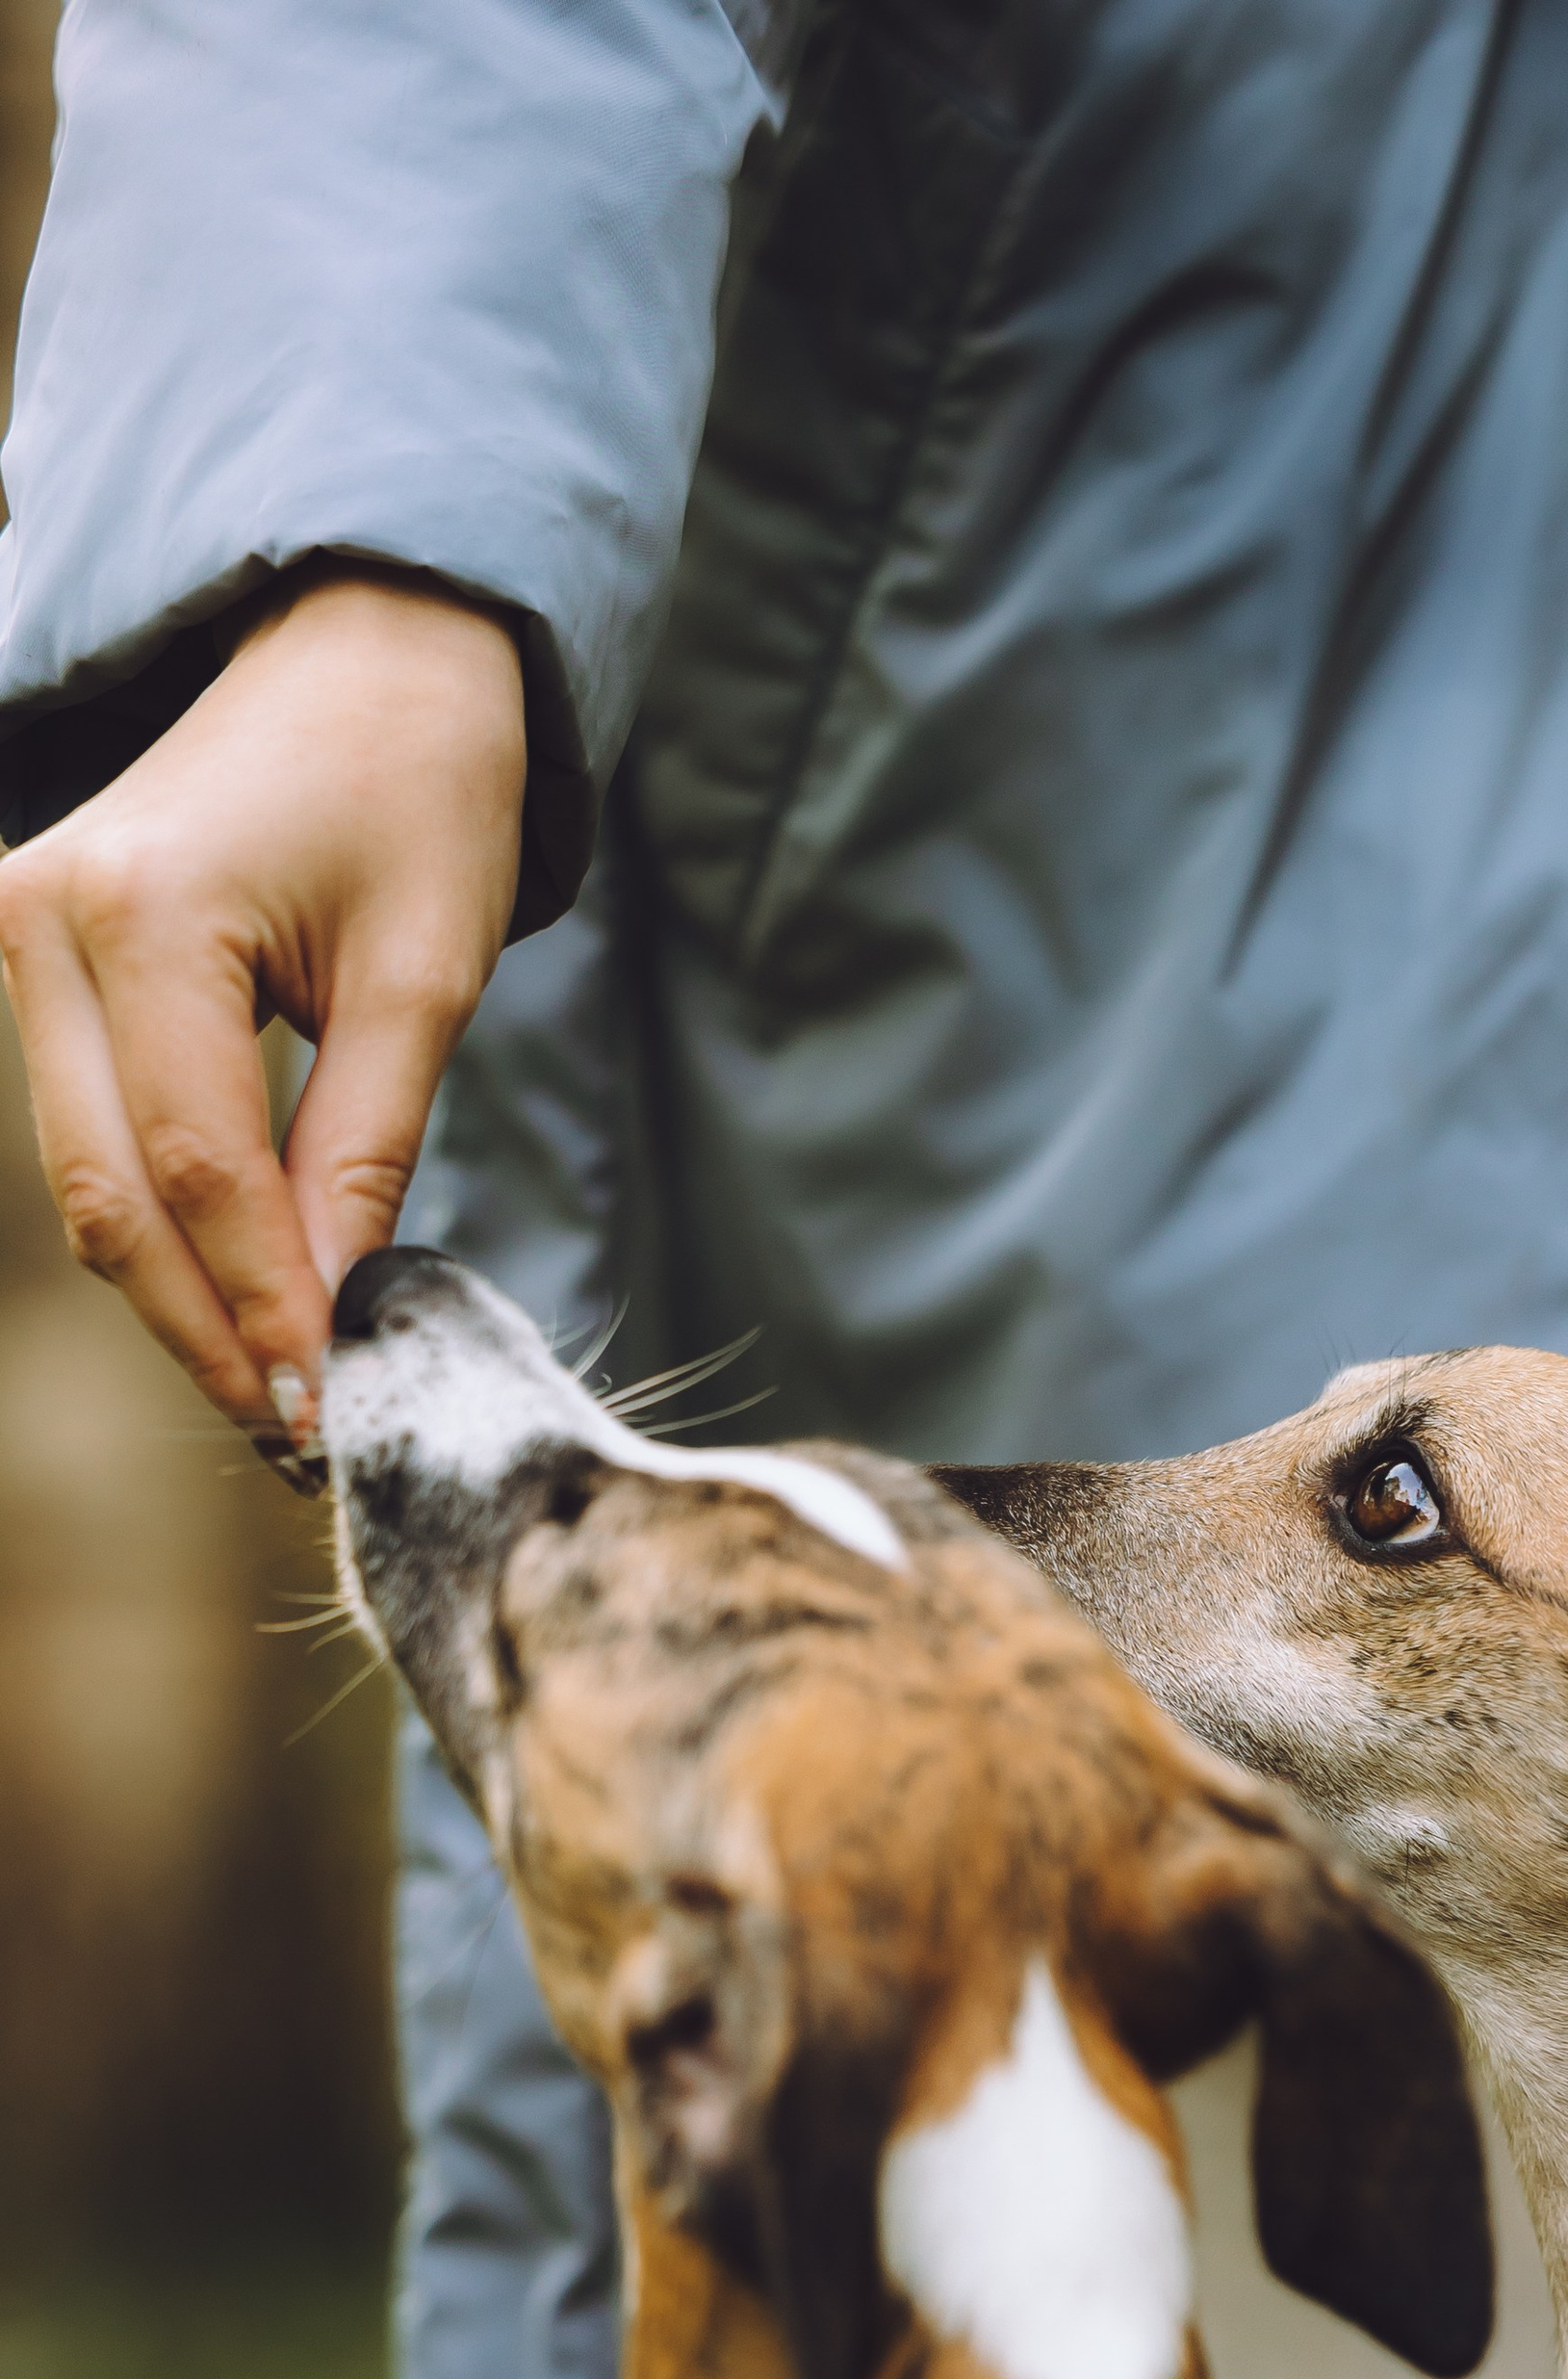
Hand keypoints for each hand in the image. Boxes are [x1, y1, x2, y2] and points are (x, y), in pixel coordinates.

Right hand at [0, 566, 526, 1441]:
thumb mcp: (422, 978)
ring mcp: (19, 933)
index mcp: (143, 913)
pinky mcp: (35, 953)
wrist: (365, 649)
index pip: (202, 1170)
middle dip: (208, 1329)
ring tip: (277, 1388)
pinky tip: (238, 1297)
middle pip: (113, 1196)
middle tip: (300, 1433)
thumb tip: (335, 1316)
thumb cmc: (417, 787)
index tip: (332, 1409)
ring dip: (178, 1296)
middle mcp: (44, 919)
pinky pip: (92, 1130)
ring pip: (87, 1182)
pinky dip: (162, 1224)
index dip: (265, 1306)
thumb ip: (365, 1151)